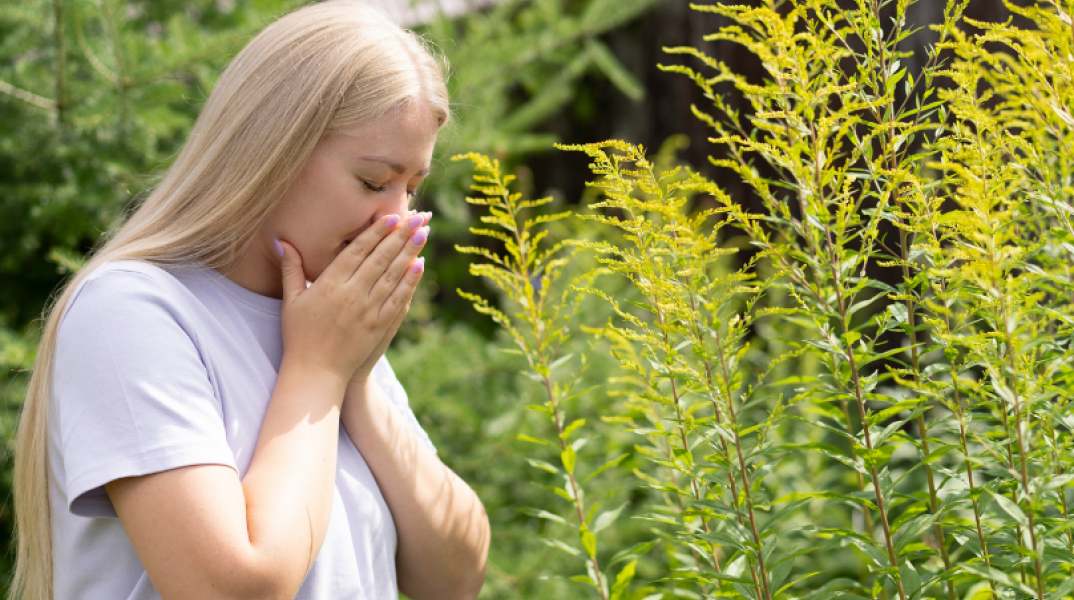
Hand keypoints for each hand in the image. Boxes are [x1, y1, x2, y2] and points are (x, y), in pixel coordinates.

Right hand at [276, 211, 429, 387]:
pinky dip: (410, 281)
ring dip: (410, 252)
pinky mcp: (379, 326)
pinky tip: (420, 265)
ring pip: (393, 275)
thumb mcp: (291, 300)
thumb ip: (291, 268)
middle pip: (381, 258)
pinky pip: (399, 298)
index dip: (377, 231)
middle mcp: (352, 294)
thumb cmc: (299, 336)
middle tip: (418, 216)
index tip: (392, 216)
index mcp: (330, 284)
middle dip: (401, 235)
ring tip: (423, 233)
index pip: (358, 250)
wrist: (315, 373)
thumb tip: (280, 240)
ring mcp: (368, 311)